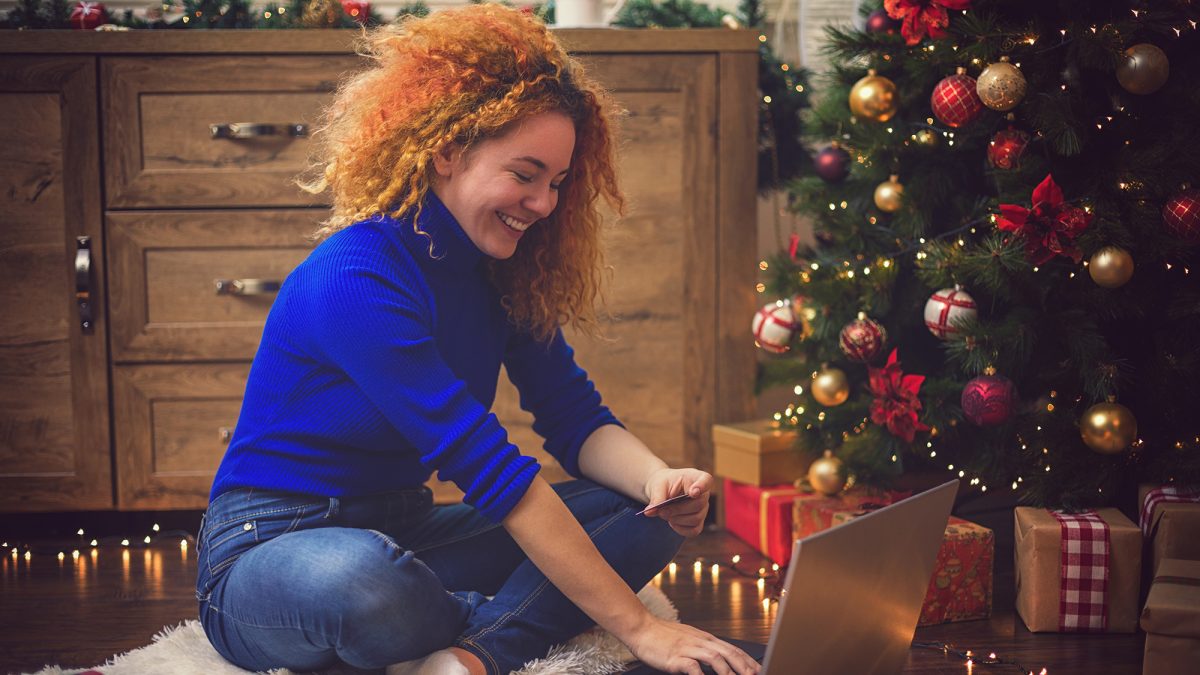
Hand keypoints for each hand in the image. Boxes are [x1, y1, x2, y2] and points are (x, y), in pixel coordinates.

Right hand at [625, 615, 759, 674]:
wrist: (641, 627)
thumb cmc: (663, 635)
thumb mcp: (689, 639)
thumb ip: (704, 649)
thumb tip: (719, 659)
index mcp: (705, 639)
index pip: (732, 649)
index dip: (748, 660)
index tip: (759, 670)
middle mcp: (700, 642)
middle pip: (729, 653)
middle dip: (745, 667)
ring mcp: (688, 648)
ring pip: (715, 658)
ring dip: (728, 671)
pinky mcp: (675, 657)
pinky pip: (692, 667)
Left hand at [641, 467, 711, 536]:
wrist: (663, 491)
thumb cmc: (663, 484)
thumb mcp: (658, 485)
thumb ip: (656, 497)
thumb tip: (649, 512)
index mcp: (696, 477)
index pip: (707, 480)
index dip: (702, 487)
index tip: (693, 492)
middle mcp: (704, 494)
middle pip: (698, 504)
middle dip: (678, 509)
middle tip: (661, 510)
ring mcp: (703, 509)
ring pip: (696, 519)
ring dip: (677, 519)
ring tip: (664, 514)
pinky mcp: (698, 522)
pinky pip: (694, 531)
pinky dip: (680, 529)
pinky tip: (671, 522)